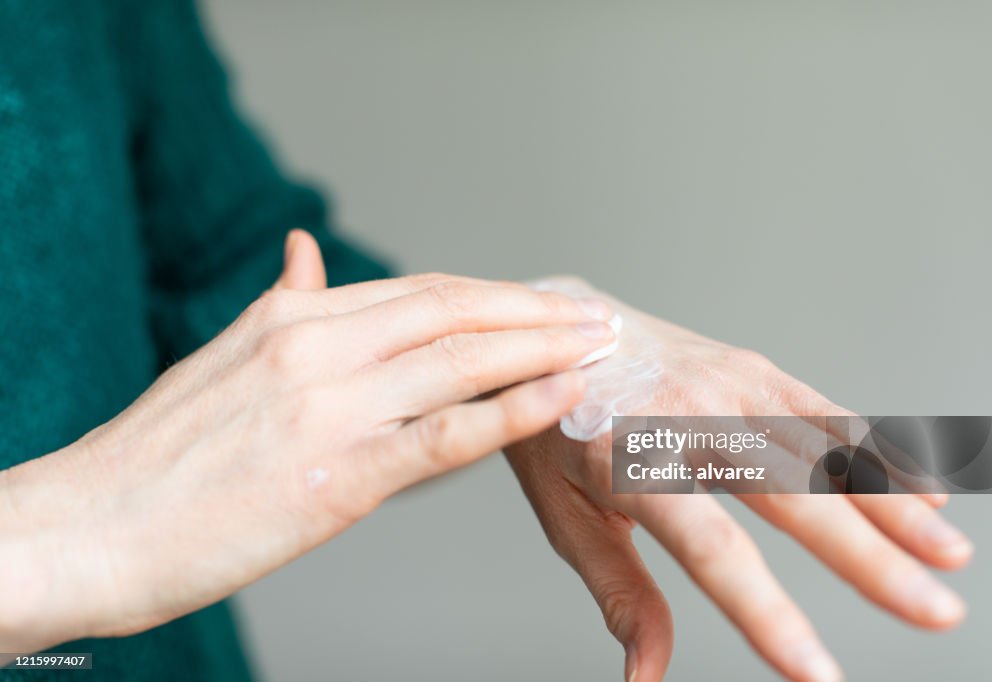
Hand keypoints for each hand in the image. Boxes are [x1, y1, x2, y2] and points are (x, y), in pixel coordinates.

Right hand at [0, 233, 618, 653]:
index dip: (492, 295)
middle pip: (453, 311)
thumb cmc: (156, 456)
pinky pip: (446, 433)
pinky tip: (562, 397)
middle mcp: (316, 345)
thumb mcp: (221, 357)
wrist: (90, 527)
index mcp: (291, 317)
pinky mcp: (337, 475)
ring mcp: (329, 406)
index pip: (420, 291)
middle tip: (593, 313)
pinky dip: (513, 410)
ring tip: (599, 345)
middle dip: (533, 311)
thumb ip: (280, 304)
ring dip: (543, 349)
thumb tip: (303, 251)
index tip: (540, 302)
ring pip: (462, 360)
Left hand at [506, 278, 972, 681]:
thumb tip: (645, 675)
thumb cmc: (555, 430)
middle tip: (935, 613)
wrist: (552, 330)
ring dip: (893, 505)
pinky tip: (923, 491)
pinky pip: (825, 413)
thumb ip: (617, 589)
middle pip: (791, 497)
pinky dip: (877, 452)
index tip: (816, 673)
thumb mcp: (564, 513)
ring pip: (823, 450)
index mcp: (630, 464)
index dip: (766, 614)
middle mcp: (687, 418)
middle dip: (870, 561)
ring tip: (949, 558)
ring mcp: (726, 385)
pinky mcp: (751, 368)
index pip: (711, 550)